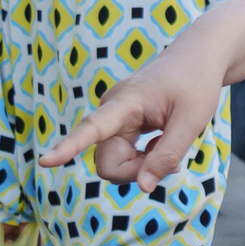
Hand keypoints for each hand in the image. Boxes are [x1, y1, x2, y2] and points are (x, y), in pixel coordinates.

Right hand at [40, 26, 229, 190]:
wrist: (198, 57)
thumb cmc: (196, 83)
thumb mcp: (192, 121)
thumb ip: (167, 155)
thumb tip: (142, 187)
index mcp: (126, 101)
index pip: (92, 127)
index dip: (68, 146)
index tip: (45, 161)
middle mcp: (111, 109)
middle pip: (108, 161)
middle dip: (136, 171)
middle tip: (173, 163)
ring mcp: (114, 117)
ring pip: (116, 161)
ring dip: (142, 165)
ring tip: (168, 144)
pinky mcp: (119, 124)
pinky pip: (123, 155)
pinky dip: (143, 158)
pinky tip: (160, 142)